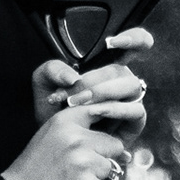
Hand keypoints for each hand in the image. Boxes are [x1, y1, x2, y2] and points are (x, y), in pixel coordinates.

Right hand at [0, 106, 128, 179]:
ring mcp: (83, 162)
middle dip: (102, 160)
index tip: (99, 140)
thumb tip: (115, 139)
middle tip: (81, 172)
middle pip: (114, 145)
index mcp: (64, 122)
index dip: (103, 128)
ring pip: (112, 170)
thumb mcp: (48, 138)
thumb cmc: (31, 173)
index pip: (100, 112)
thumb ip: (75, 131)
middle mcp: (76, 138)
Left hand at [33, 28, 152, 146]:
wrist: (52, 142)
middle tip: (72, 95)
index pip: (135, 44)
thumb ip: (53, 69)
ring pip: (132, 87)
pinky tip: (98, 113)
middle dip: (95, 81)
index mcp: (107, 67)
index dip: (133, 38)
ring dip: (106, 93)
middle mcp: (122, 82)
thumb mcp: (43, 84)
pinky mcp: (134, 124)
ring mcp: (130, 102)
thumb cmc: (52, 110)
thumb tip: (73, 76)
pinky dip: (118, 110)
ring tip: (80, 104)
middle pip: (122, 70)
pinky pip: (136, 111)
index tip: (112, 42)